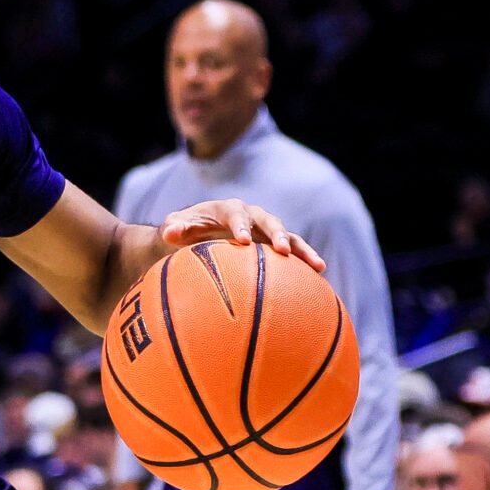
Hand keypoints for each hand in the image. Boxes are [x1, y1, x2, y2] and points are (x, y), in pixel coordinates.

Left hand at [158, 200, 325, 272]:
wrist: (193, 238)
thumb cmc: (182, 233)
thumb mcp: (174, 229)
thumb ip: (173, 228)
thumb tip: (170, 233)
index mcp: (227, 209)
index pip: (236, 213)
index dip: (240, 225)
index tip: (242, 240)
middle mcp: (251, 216)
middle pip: (269, 221)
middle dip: (276, 234)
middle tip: (282, 250)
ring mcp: (265, 231)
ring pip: (288, 237)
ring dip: (301, 250)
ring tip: (318, 266)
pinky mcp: (272, 247)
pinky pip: (292, 255)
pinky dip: (304, 264)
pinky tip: (319, 280)